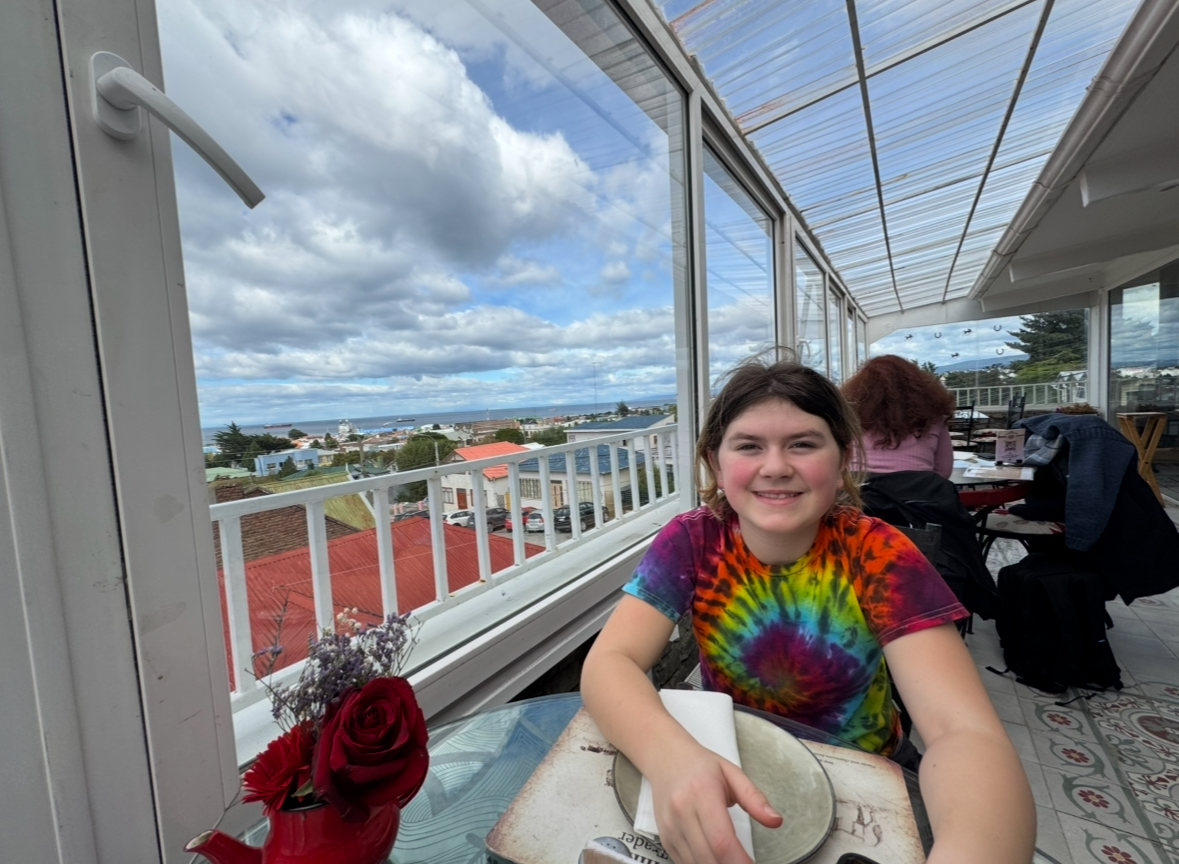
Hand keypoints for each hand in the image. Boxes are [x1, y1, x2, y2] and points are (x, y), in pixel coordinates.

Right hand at [648, 743, 781, 863]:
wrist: (666, 758)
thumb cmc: (700, 766)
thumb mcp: (732, 773)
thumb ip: (755, 798)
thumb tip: (775, 820)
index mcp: (702, 793)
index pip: (721, 839)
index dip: (739, 861)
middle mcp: (682, 811)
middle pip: (708, 857)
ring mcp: (670, 827)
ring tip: (732, 860)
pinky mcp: (665, 837)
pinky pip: (684, 863)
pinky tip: (714, 858)